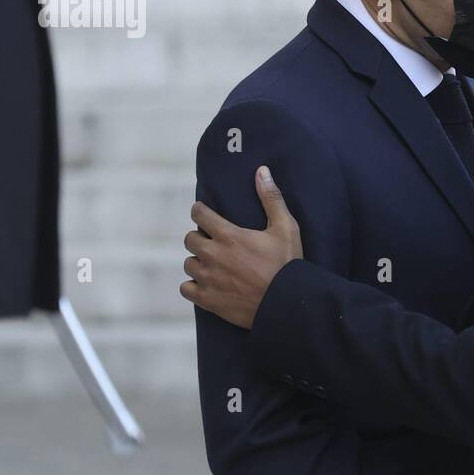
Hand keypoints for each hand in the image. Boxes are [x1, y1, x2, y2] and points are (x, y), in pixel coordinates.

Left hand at [179, 166, 303, 328]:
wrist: (286, 303)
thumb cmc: (287, 264)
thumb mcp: (286, 228)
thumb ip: (271, 198)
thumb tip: (262, 170)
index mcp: (229, 235)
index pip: (199, 214)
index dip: (200, 211)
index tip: (204, 214)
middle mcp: (213, 255)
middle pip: (189, 239)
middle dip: (200, 237)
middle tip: (215, 242)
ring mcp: (208, 278)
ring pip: (188, 263)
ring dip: (198, 261)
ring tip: (214, 264)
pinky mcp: (208, 299)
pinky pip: (186, 288)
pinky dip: (193, 285)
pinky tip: (207, 284)